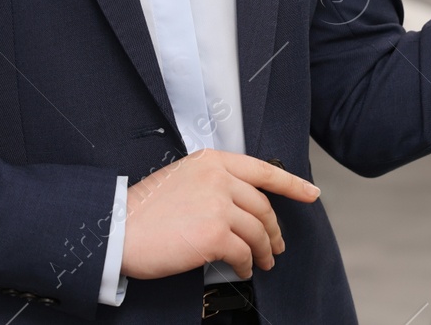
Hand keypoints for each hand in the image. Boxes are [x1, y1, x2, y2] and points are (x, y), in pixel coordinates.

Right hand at [119, 148, 320, 281]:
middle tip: (277, 245)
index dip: (292, 184)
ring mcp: (219, 205)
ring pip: (258, 231)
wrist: (119, 228)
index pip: (262, 169)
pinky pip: (244, 253)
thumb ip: (212, 183)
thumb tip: (240, 205)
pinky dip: (247, 265)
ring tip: (263, 262)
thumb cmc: (144, 209)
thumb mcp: (181, 178)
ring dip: (264, 251)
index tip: (311, 193)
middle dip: (274, 229)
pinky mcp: (215, 235)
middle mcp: (218, 178)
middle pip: (263, 206)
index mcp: (211, 160)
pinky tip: (242, 269)